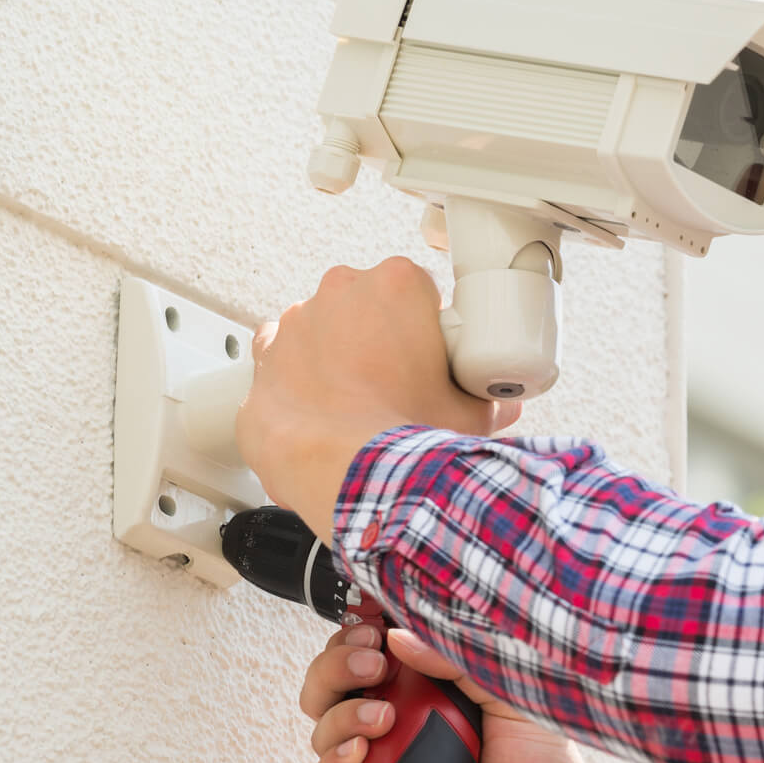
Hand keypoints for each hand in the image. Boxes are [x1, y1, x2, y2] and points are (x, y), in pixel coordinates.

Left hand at [238, 257, 521, 533]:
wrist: (350, 478)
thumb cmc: (407, 436)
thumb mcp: (474, 412)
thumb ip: (489, 395)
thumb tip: (498, 401)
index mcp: (397, 284)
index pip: (420, 291)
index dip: (429, 328)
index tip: (435, 359)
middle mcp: (341, 292)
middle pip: (368, 305)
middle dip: (382, 338)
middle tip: (402, 385)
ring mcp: (297, 324)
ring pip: (323, 329)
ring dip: (339, 357)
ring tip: (362, 405)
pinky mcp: (264, 362)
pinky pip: (281, 360)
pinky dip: (299, 380)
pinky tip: (322, 410)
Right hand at [302, 623, 658, 762]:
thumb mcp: (515, 702)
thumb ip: (463, 661)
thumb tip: (399, 634)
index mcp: (438, 694)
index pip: (378, 653)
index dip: (360, 634)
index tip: (367, 624)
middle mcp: (404, 728)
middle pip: (339, 686)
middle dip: (338, 666)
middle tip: (367, 661)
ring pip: (325, 731)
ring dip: (338, 712)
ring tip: (378, 716)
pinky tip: (354, 755)